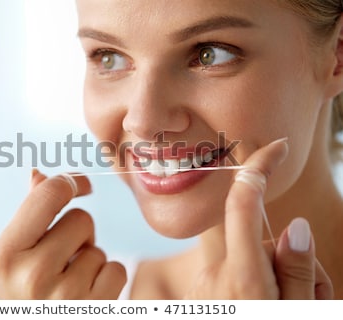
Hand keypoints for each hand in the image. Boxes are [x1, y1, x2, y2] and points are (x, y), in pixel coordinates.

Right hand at [0, 170, 126, 298]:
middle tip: (64, 257)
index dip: (71, 182)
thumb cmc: (28, 291)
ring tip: (70, 280)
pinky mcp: (94, 309)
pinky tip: (86, 294)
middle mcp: (31, 275)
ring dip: (90, 259)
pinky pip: (116, 270)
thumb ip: (29, 214)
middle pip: (82, 219)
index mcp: (6, 254)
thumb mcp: (17, 257)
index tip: (81, 185)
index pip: (50, 194)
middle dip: (78, 234)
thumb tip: (38, 174)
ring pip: (99, 247)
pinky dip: (106, 278)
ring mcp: (64, 296)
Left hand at [185, 138, 332, 298]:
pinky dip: (252, 292)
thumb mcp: (299, 314)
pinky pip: (233, 279)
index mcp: (242, 276)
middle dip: (287, 264)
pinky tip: (259, 312)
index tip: (277, 146)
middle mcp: (217, 274)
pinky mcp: (199, 295)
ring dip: (272, 283)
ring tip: (282, 312)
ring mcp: (204, 285)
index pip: (244, 203)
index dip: (260, 167)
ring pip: (250, 264)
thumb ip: (299, 272)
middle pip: (261, 245)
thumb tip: (296, 227)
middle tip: (305, 300)